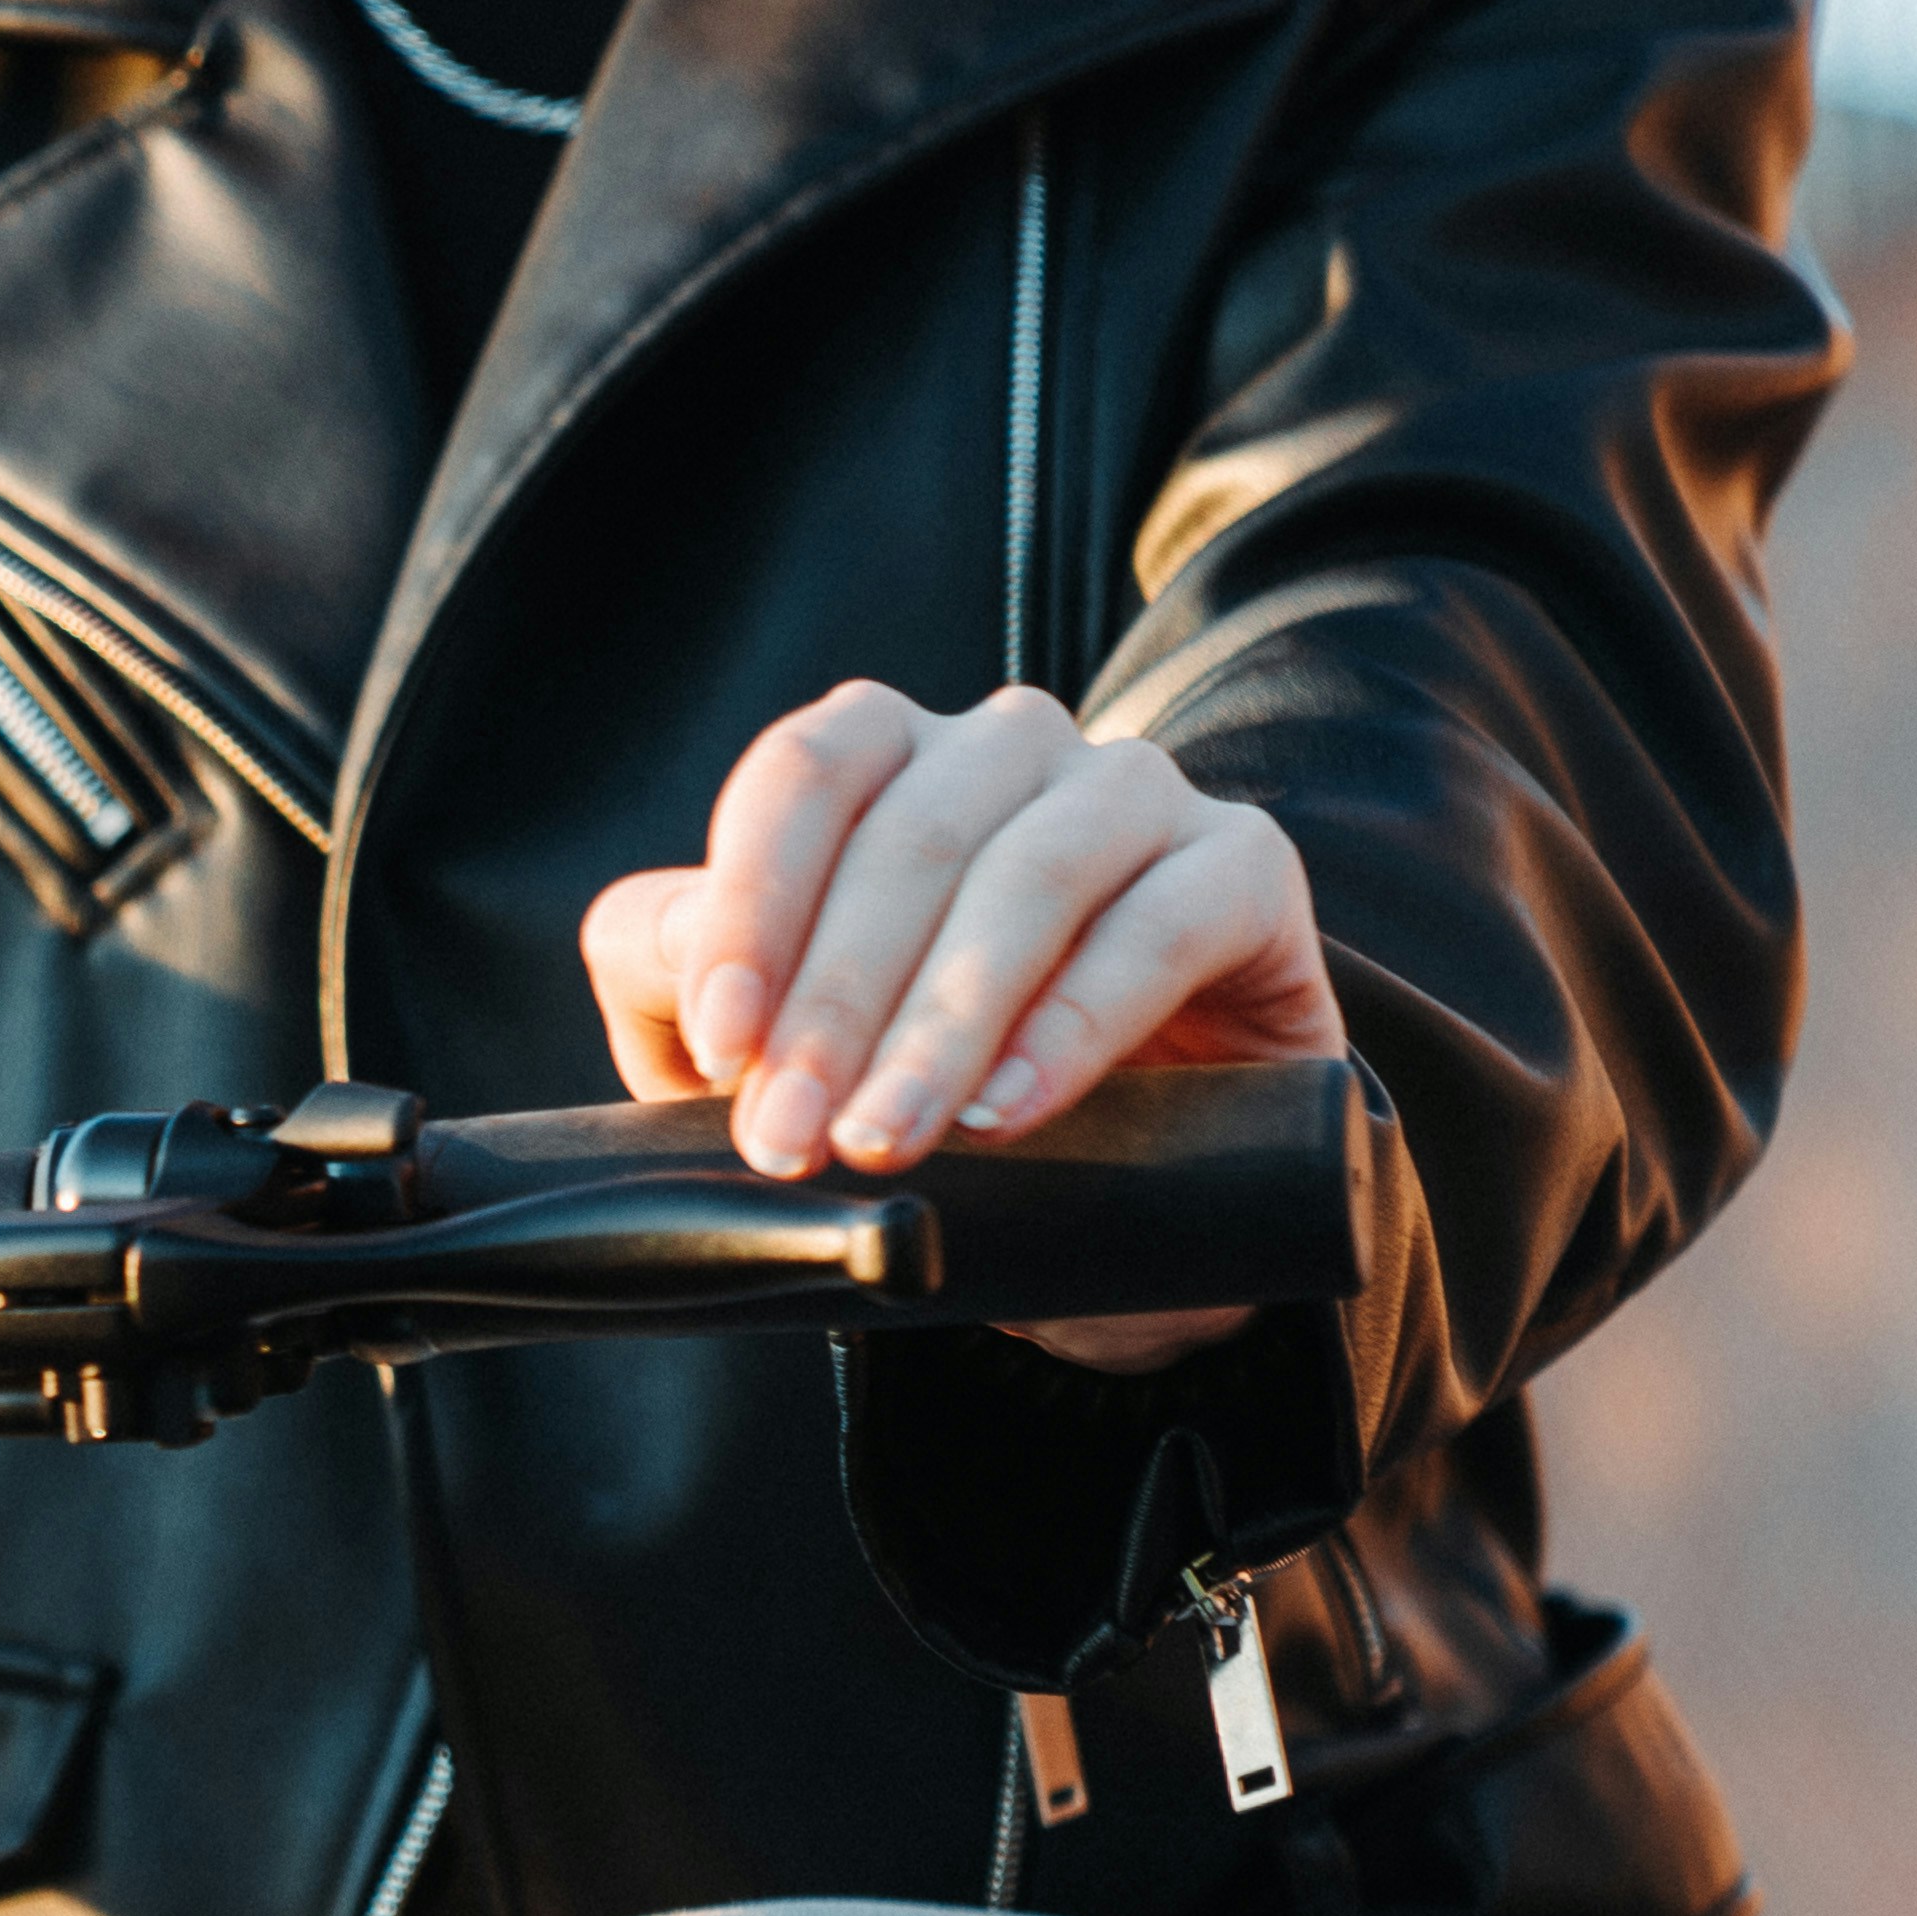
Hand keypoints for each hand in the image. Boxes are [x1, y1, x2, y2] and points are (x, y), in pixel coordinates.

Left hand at [580, 681, 1341, 1365]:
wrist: (1134, 1168)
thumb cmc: (923, 1076)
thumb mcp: (784, 1041)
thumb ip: (690, 984)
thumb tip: (673, 961)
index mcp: (887, 754)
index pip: (804, 776)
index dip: (750, 907)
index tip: (723, 1044)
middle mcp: (1009, 747)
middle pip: (907, 840)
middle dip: (833, 1006)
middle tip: (789, 1140)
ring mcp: (1135, 792)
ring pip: (1026, 877)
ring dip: (941, 1022)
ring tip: (885, 1138)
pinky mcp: (1243, 867)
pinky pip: (1157, 927)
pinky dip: (1072, 1026)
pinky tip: (1008, 1110)